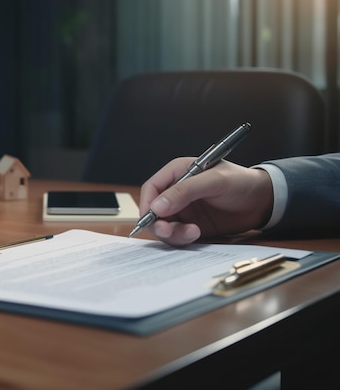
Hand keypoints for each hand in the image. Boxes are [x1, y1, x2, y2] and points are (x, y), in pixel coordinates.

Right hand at [138, 158, 273, 245]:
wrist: (263, 201)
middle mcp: (176, 192)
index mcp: (177, 173)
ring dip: (173, 233)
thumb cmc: (240, 182)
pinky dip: (182, 238)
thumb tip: (157, 207)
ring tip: (193, 232)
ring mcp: (183, 210)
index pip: (152, 188)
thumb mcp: (214, 181)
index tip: (151, 218)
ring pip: (163, 226)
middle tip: (168, 232)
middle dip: (158, 223)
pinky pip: (176, 235)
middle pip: (154, 211)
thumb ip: (185, 191)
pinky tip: (197, 234)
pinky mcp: (190, 225)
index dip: (148, 204)